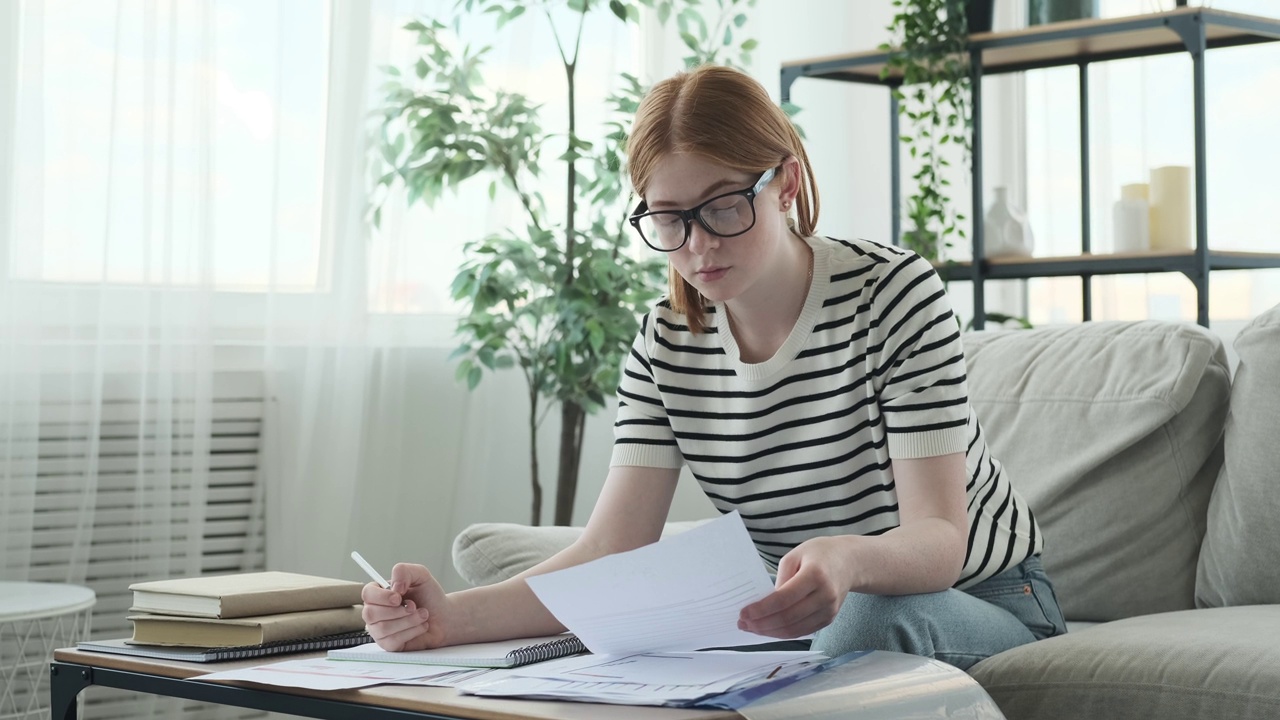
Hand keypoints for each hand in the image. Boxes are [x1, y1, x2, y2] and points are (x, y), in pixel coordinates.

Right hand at [360, 563, 452, 650]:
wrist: (444, 617)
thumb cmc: (429, 596)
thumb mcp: (421, 575)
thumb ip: (404, 571)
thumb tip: (394, 587)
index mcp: (379, 593)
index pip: (367, 594)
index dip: (381, 597)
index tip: (398, 597)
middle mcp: (375, 612)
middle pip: (371, 614)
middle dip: (398, 611)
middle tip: (414, 606)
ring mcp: (379, 630)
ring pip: (383, 628)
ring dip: (409, 621)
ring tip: (422, 615)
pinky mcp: (388, 644)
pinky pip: (392, 641)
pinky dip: (411, 632)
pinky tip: (420, 627)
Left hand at [737, 536, 852, 638]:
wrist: (849, 562)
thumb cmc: (820, 554)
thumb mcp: (795, 555)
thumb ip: (780, 578)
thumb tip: (766, 603)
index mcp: (815, 575)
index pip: (784, 599)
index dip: (761, 609)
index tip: (744, 613)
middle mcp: (825, 595)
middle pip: (788, 618)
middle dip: (762, 624)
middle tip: (742, 624)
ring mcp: (829, 610)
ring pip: (795, 630)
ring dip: (770, 632)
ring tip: (752, 628)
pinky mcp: (829, 619)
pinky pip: (802, 631)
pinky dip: (783, 633)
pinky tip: (769, 629)